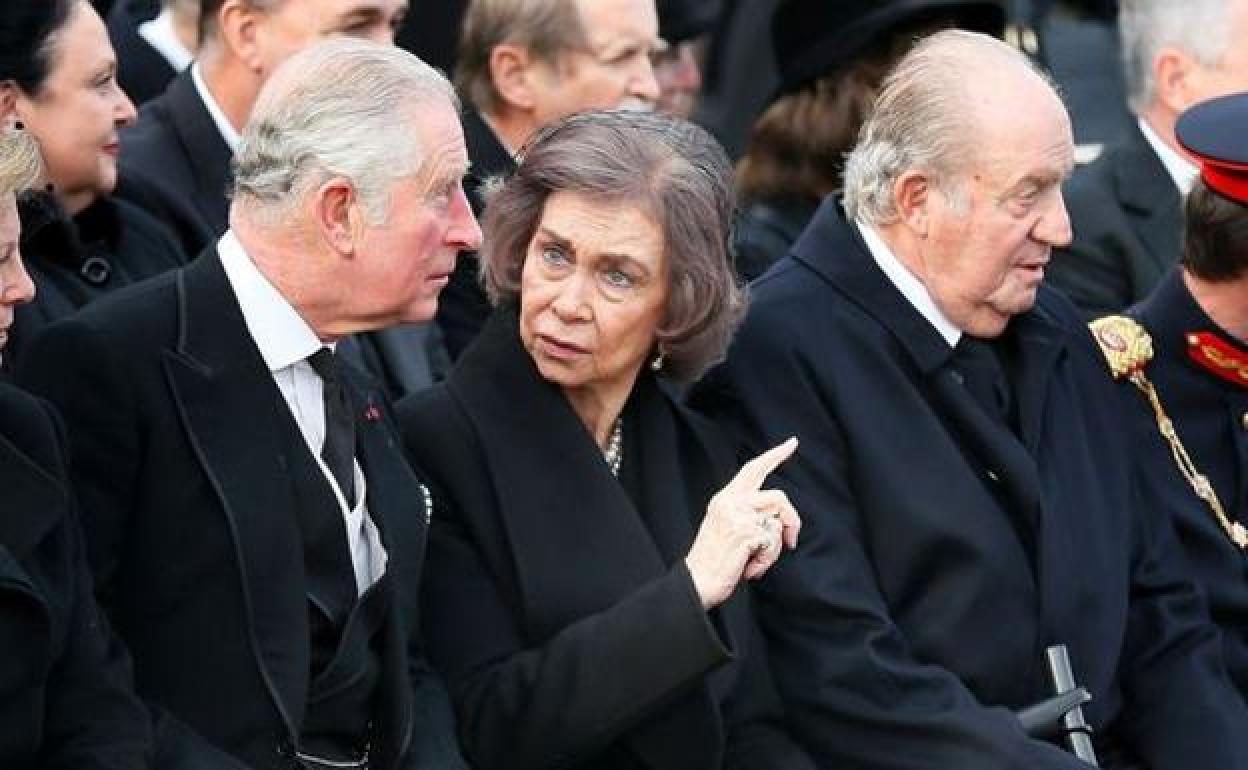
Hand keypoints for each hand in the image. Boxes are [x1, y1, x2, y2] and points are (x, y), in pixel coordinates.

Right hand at [684, 437, 800, 608]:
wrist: (697, 582)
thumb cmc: (714, 561)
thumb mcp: (727, 527)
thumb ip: (748, 513)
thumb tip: (779, 518)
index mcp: (725, 498)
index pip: (753, 469)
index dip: (775, 455)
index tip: (792, 443)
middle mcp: (730, 502)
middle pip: (778, 496)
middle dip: (792, 519)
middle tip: (792, 541)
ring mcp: (737, 515)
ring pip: (778, 522)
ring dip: (773, 548)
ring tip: (754, 560)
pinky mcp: (745, 531)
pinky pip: (773, 543)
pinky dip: (767, 560)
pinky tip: (750, 568)